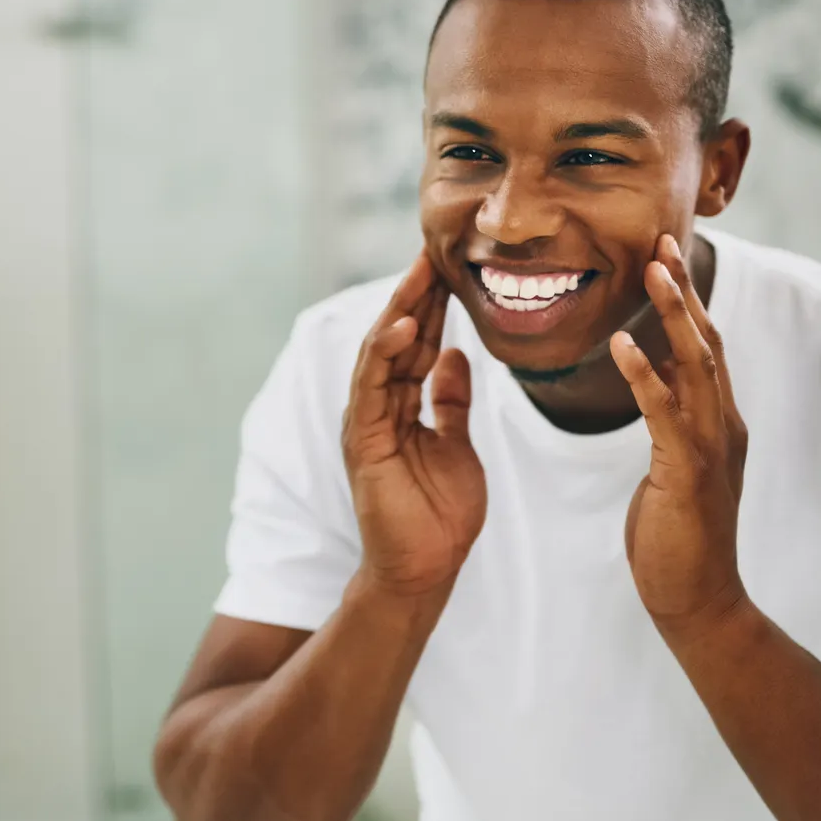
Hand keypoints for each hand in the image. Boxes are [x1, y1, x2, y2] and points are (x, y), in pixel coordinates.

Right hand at [341, 254, 484, 596]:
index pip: (416, 344)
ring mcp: (366, 422)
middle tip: (433, 250)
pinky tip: (403, 326)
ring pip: (379, 353)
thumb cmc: (439, 516)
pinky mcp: (363, 442)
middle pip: (396, 339)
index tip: (449, 266)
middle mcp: (377, 408)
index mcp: (399, 407)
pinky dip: (385, 354)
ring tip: (419, 273)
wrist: (426, 570)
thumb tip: (456, 355)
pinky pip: (372, 388)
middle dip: (415, 295)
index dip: (431, 305)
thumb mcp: (457, 445)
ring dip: (400, 311)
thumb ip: (451, 402)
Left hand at [608, 234, 749, 639]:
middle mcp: (723, 427)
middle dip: (684, 291)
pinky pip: (665, 414)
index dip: (688, 302)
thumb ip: (673, 423)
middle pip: (707, 343)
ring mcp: (711, 449)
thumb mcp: (675, 468)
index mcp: (719, 424)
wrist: (696, 600)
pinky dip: (645, 375)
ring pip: (696, 366)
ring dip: (674, 315)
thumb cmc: (677, 537)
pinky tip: (622, 344)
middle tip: (661, 242)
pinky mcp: (688, 474)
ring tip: (651, 272)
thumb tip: (657, 381)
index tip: (664, 258)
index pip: (706, 349)